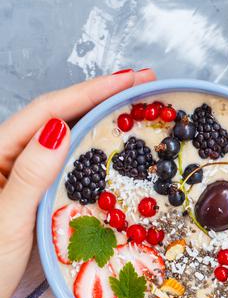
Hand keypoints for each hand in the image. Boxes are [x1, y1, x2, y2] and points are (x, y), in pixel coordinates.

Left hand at [0, 69, 155, 297]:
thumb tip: (61, 127)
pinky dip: (93, 151)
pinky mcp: (34, 197)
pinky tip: (111, 148)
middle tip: (144, 84)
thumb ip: (30, 175)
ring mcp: (22, 178)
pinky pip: (67, 164)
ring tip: (134, 107)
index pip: (50, 112)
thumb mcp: (5, 220)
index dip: (92, 91)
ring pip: (65, 138)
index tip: (131, 77)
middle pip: (59, 116)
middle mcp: (8, 159)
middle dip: (101, 96)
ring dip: (99, 119)